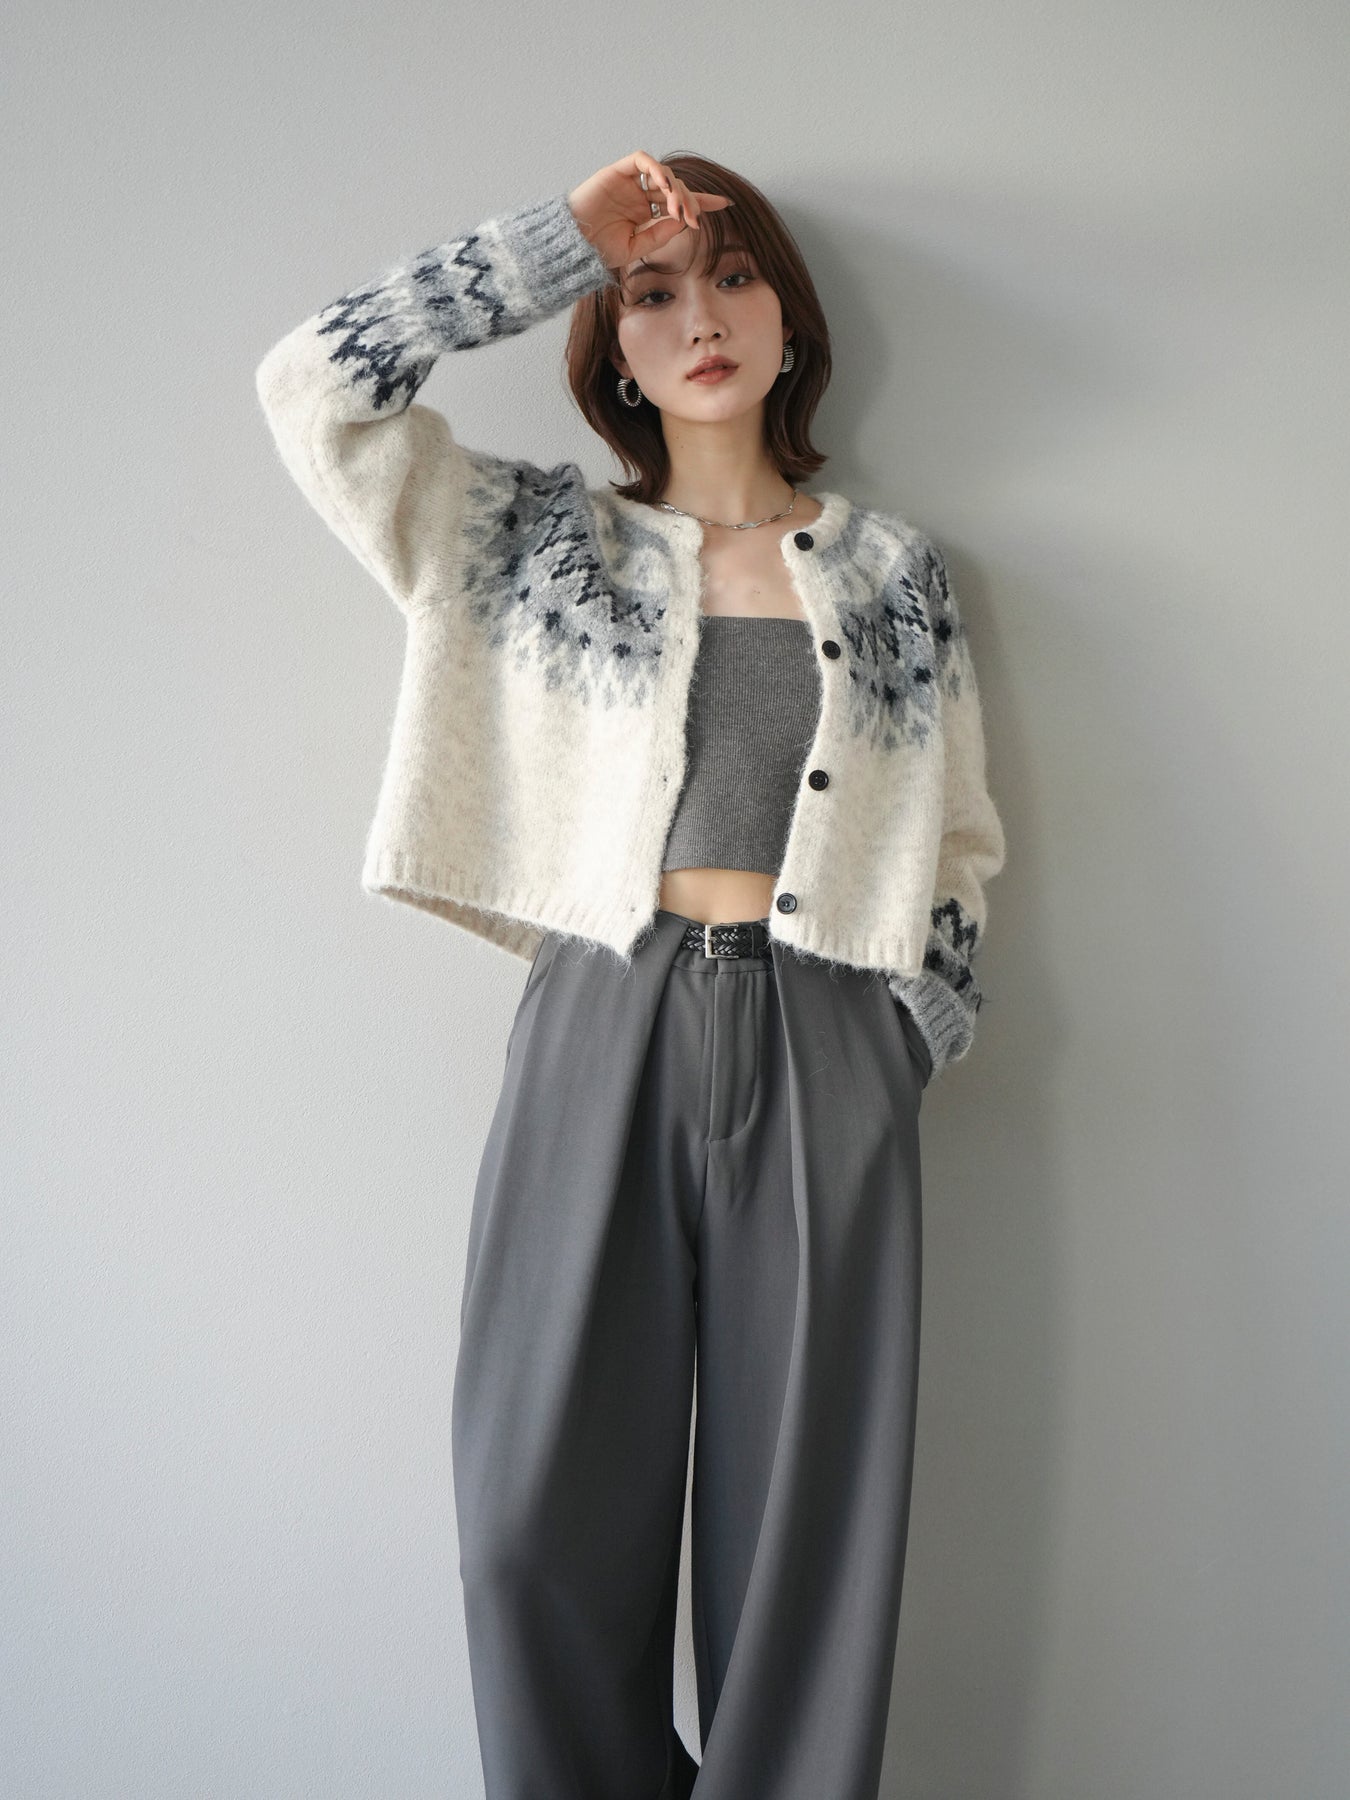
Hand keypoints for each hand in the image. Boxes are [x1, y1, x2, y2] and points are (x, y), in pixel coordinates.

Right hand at [566, 150, 734, 271]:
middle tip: (693, 220)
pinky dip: (656, 170)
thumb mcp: (636, 247)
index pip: (678, 201)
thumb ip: (660, 233)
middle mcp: (639, 195)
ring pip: (663, 174)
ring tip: (677, 209)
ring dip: (675, 190)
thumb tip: (683, 222)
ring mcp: (628, 183)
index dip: (702, 201)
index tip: (725, 203)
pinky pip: (641, 161)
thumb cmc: (598, 251)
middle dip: (689, 202)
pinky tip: (663, 187)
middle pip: (675, 188)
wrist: (572, 246)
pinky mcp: (616, 172)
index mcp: (645, 213)